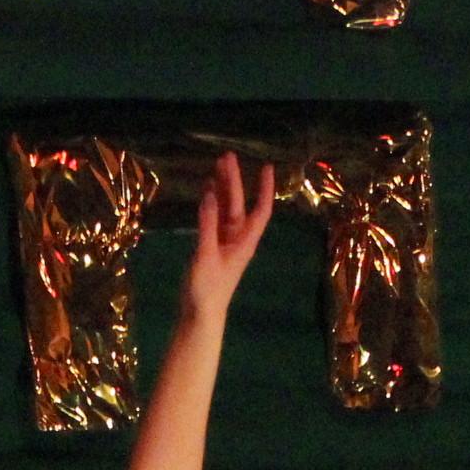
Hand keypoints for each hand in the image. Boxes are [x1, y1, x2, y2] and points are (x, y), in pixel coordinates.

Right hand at [182, 152, 275, 314]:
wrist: (201, 314)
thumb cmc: (207, 288)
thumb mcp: (206, 254)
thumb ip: (207, 224)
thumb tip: (210, 193)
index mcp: (244, 242)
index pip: (260, 210)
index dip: (265, 189)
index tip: (268, 167)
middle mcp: (238, 238)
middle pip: (239, 204)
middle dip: (235, 180)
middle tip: (226, 156)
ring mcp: (225, 242)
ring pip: (226, 209)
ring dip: (223, 189)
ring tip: (216, 165)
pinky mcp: (212, 246)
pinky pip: (214, 218)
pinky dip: (211, 203)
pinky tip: (206, 189)